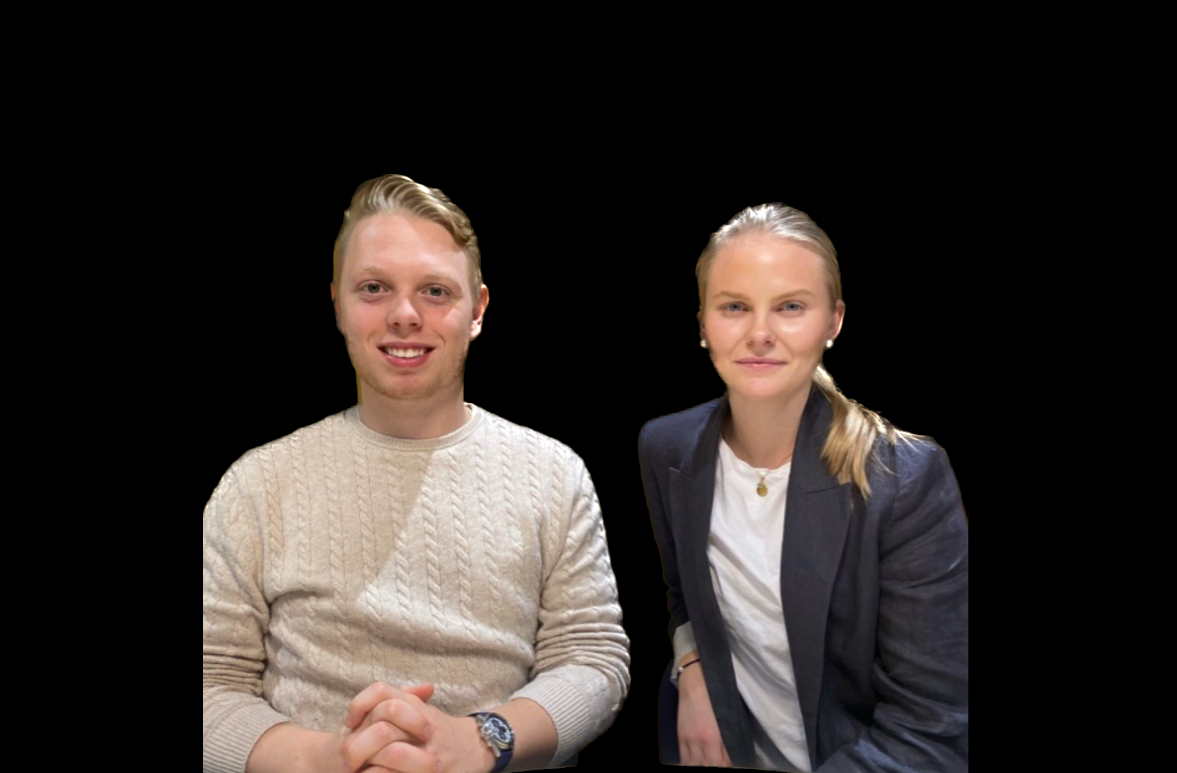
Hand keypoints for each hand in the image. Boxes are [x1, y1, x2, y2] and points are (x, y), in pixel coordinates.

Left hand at [346, 682, 493, 772]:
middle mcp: (426, 729)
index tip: (349, 725)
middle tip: (348, 759)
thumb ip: (398, 701)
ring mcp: (432, 757)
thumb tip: (363, 709)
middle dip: (359, 746)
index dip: (358, 707)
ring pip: (392, 754)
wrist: (478, 748)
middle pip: (383, 729)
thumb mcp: (422, 710)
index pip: (382, 694)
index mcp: (418, 708)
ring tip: (361, 771)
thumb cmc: (442, 731)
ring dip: (370, 766)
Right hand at [677, 662, 730, 766]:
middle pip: (708, 766)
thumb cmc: (716, 700)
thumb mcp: (727, 720)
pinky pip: (683, 758)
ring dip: (701, 766)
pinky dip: (689, 764)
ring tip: (706, 763)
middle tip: (717, 762)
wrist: (696, 685)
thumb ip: (728, 741)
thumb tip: (729, 759)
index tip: (729, 764)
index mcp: (715, 738)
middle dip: (714, 766)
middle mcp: (701, 742)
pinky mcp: (681, 737)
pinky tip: (695, 763)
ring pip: (694, 765)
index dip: (727, 766)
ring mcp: (689, 740)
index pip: (723, 764)